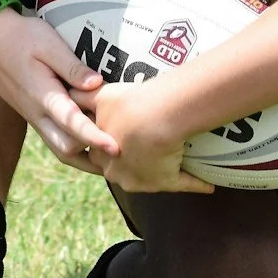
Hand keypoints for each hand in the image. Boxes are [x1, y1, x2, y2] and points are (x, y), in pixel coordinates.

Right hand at [0, 11, 119, 170]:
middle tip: (122, 148)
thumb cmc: (21, 38)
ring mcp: (35, 117)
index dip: (95, 138)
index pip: (72, 124)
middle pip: (66, 149)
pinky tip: (93, 139)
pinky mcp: (35, 116)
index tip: (115, 148)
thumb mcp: (48, 44)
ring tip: (111, 154)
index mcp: (44, 96)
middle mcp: (38, 114)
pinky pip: (56, 139)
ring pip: (60, 149)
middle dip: (93, 156)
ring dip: (85, 157)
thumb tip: (97, 84)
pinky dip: (75, 146)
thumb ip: (72, 67)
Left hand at [85, 86, 213, 193]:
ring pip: (151, 179)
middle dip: (127, 165)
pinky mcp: (167, 181)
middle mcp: (118, 171)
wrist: (150, 118)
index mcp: (102, 153)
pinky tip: (208, 186)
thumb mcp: (101, 97)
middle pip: (120, 171)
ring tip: (173, 165)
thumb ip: (83, 96)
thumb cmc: (127, 106)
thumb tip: (69, 90)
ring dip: (161, 174)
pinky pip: (183, 184)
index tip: (113, 139)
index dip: (104, 147)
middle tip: (140, 149)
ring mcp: (144, 179)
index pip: (98, 154)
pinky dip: (196, 184)